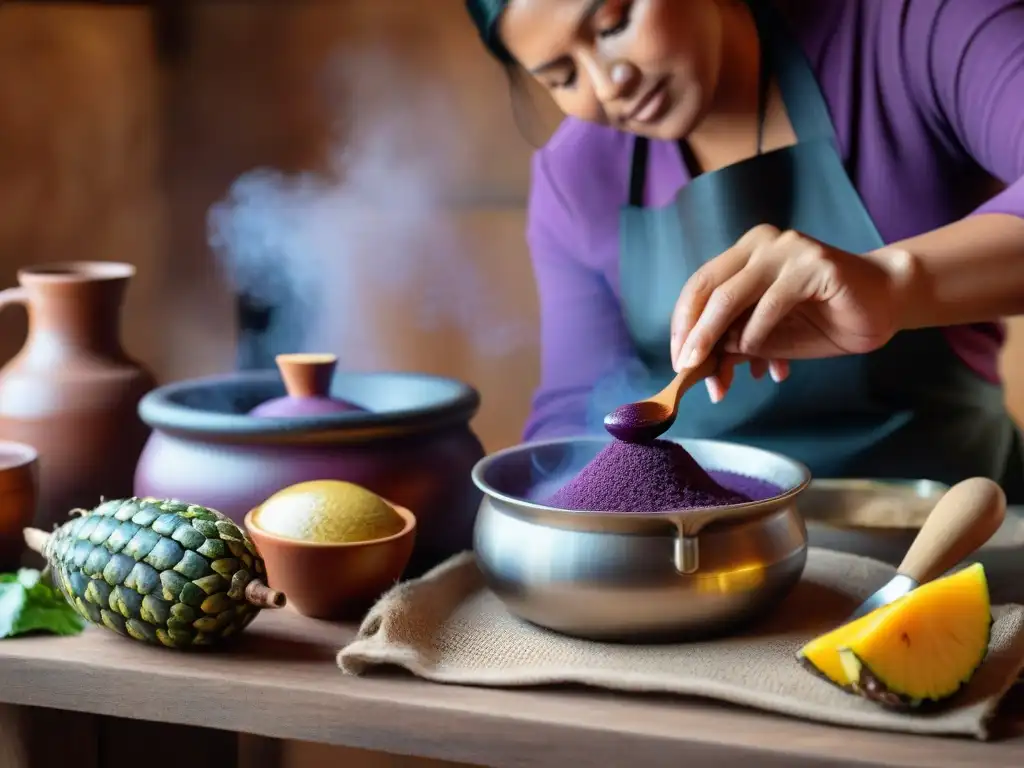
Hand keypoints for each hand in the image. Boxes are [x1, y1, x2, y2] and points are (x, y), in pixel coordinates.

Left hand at [670, 224, 905, 400]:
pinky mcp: (814, 263)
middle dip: (692, 334)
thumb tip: (696, 364)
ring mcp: (787, 249)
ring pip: (732, 296)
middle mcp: (761, 244)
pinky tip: (757, 357)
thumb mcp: (767, 336)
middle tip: (685, 368)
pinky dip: (757, 333)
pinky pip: (771, 302)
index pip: (699, 286)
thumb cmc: (821, 319)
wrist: (883, 304)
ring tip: (713, 374)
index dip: (682, 324)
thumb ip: (733, 341)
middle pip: (708, 290)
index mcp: (744, 254)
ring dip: (716, 339)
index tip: (677, 359)